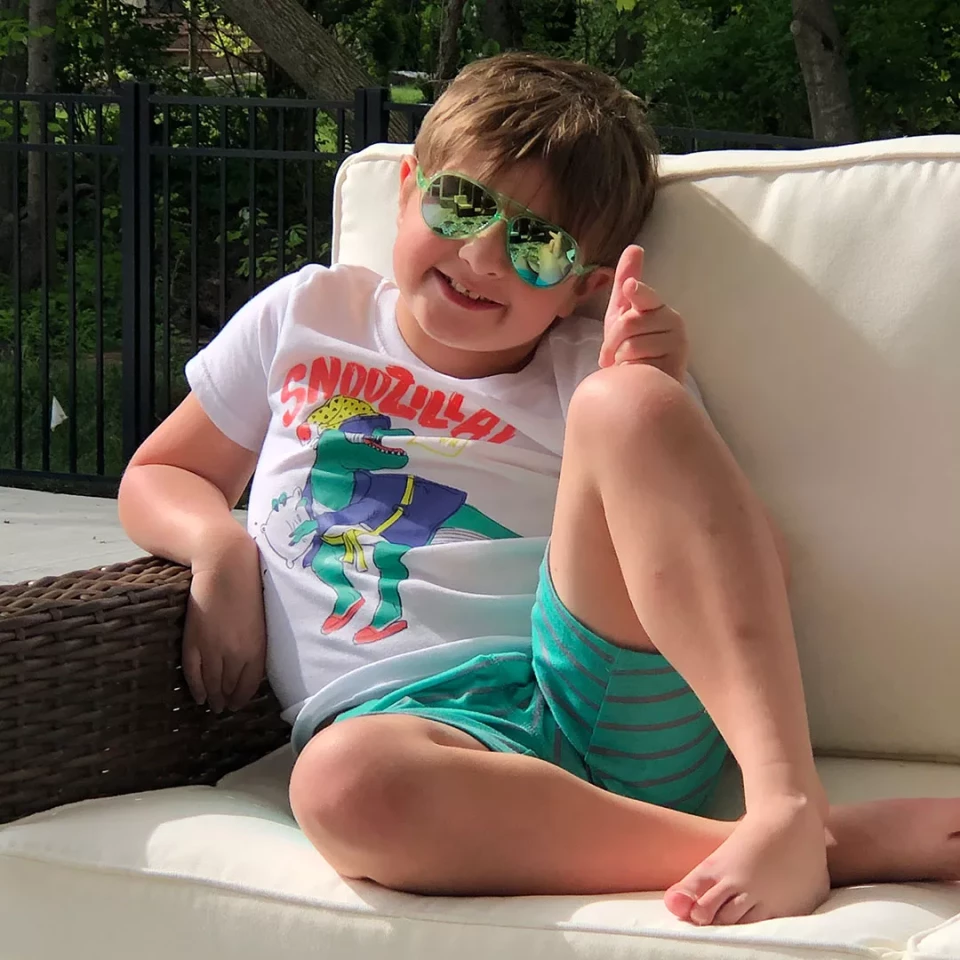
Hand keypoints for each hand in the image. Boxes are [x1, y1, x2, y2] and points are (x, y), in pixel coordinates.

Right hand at [182, 526, 265, 712]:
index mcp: (256, 649)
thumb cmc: (247, 589)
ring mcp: (213, 650)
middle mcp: (236, 655)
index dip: (242, 697)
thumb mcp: (258, 622)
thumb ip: (254, 645)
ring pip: (212, 683)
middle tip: (224, 708)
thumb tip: (248, 665)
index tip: (238, 703)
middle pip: (230, 687)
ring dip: (212, 697)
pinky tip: (199, 696)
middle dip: (227, 700)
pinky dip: (196, 686)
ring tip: (212, 705)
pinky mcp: (194, 642)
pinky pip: (193, 672)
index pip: (249, 685)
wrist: (225, 567)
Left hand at [599, 244, 688, 382]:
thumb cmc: (632, 347)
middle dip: (612, 342)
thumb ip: (626, 282)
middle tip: (614, 354)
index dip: (637, 292)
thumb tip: (634, 247)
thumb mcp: (622, 313)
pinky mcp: (676, 363)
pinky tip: (639, 371)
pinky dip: (630, 368)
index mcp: (658, 306)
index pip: (646, 297)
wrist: (644, 382)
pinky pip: (638, 361)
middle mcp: (673, 321)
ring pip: (631, 343)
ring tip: (629, 363)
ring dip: (621, 357)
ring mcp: (677, 343)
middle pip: (629, 323)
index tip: (629, 287)